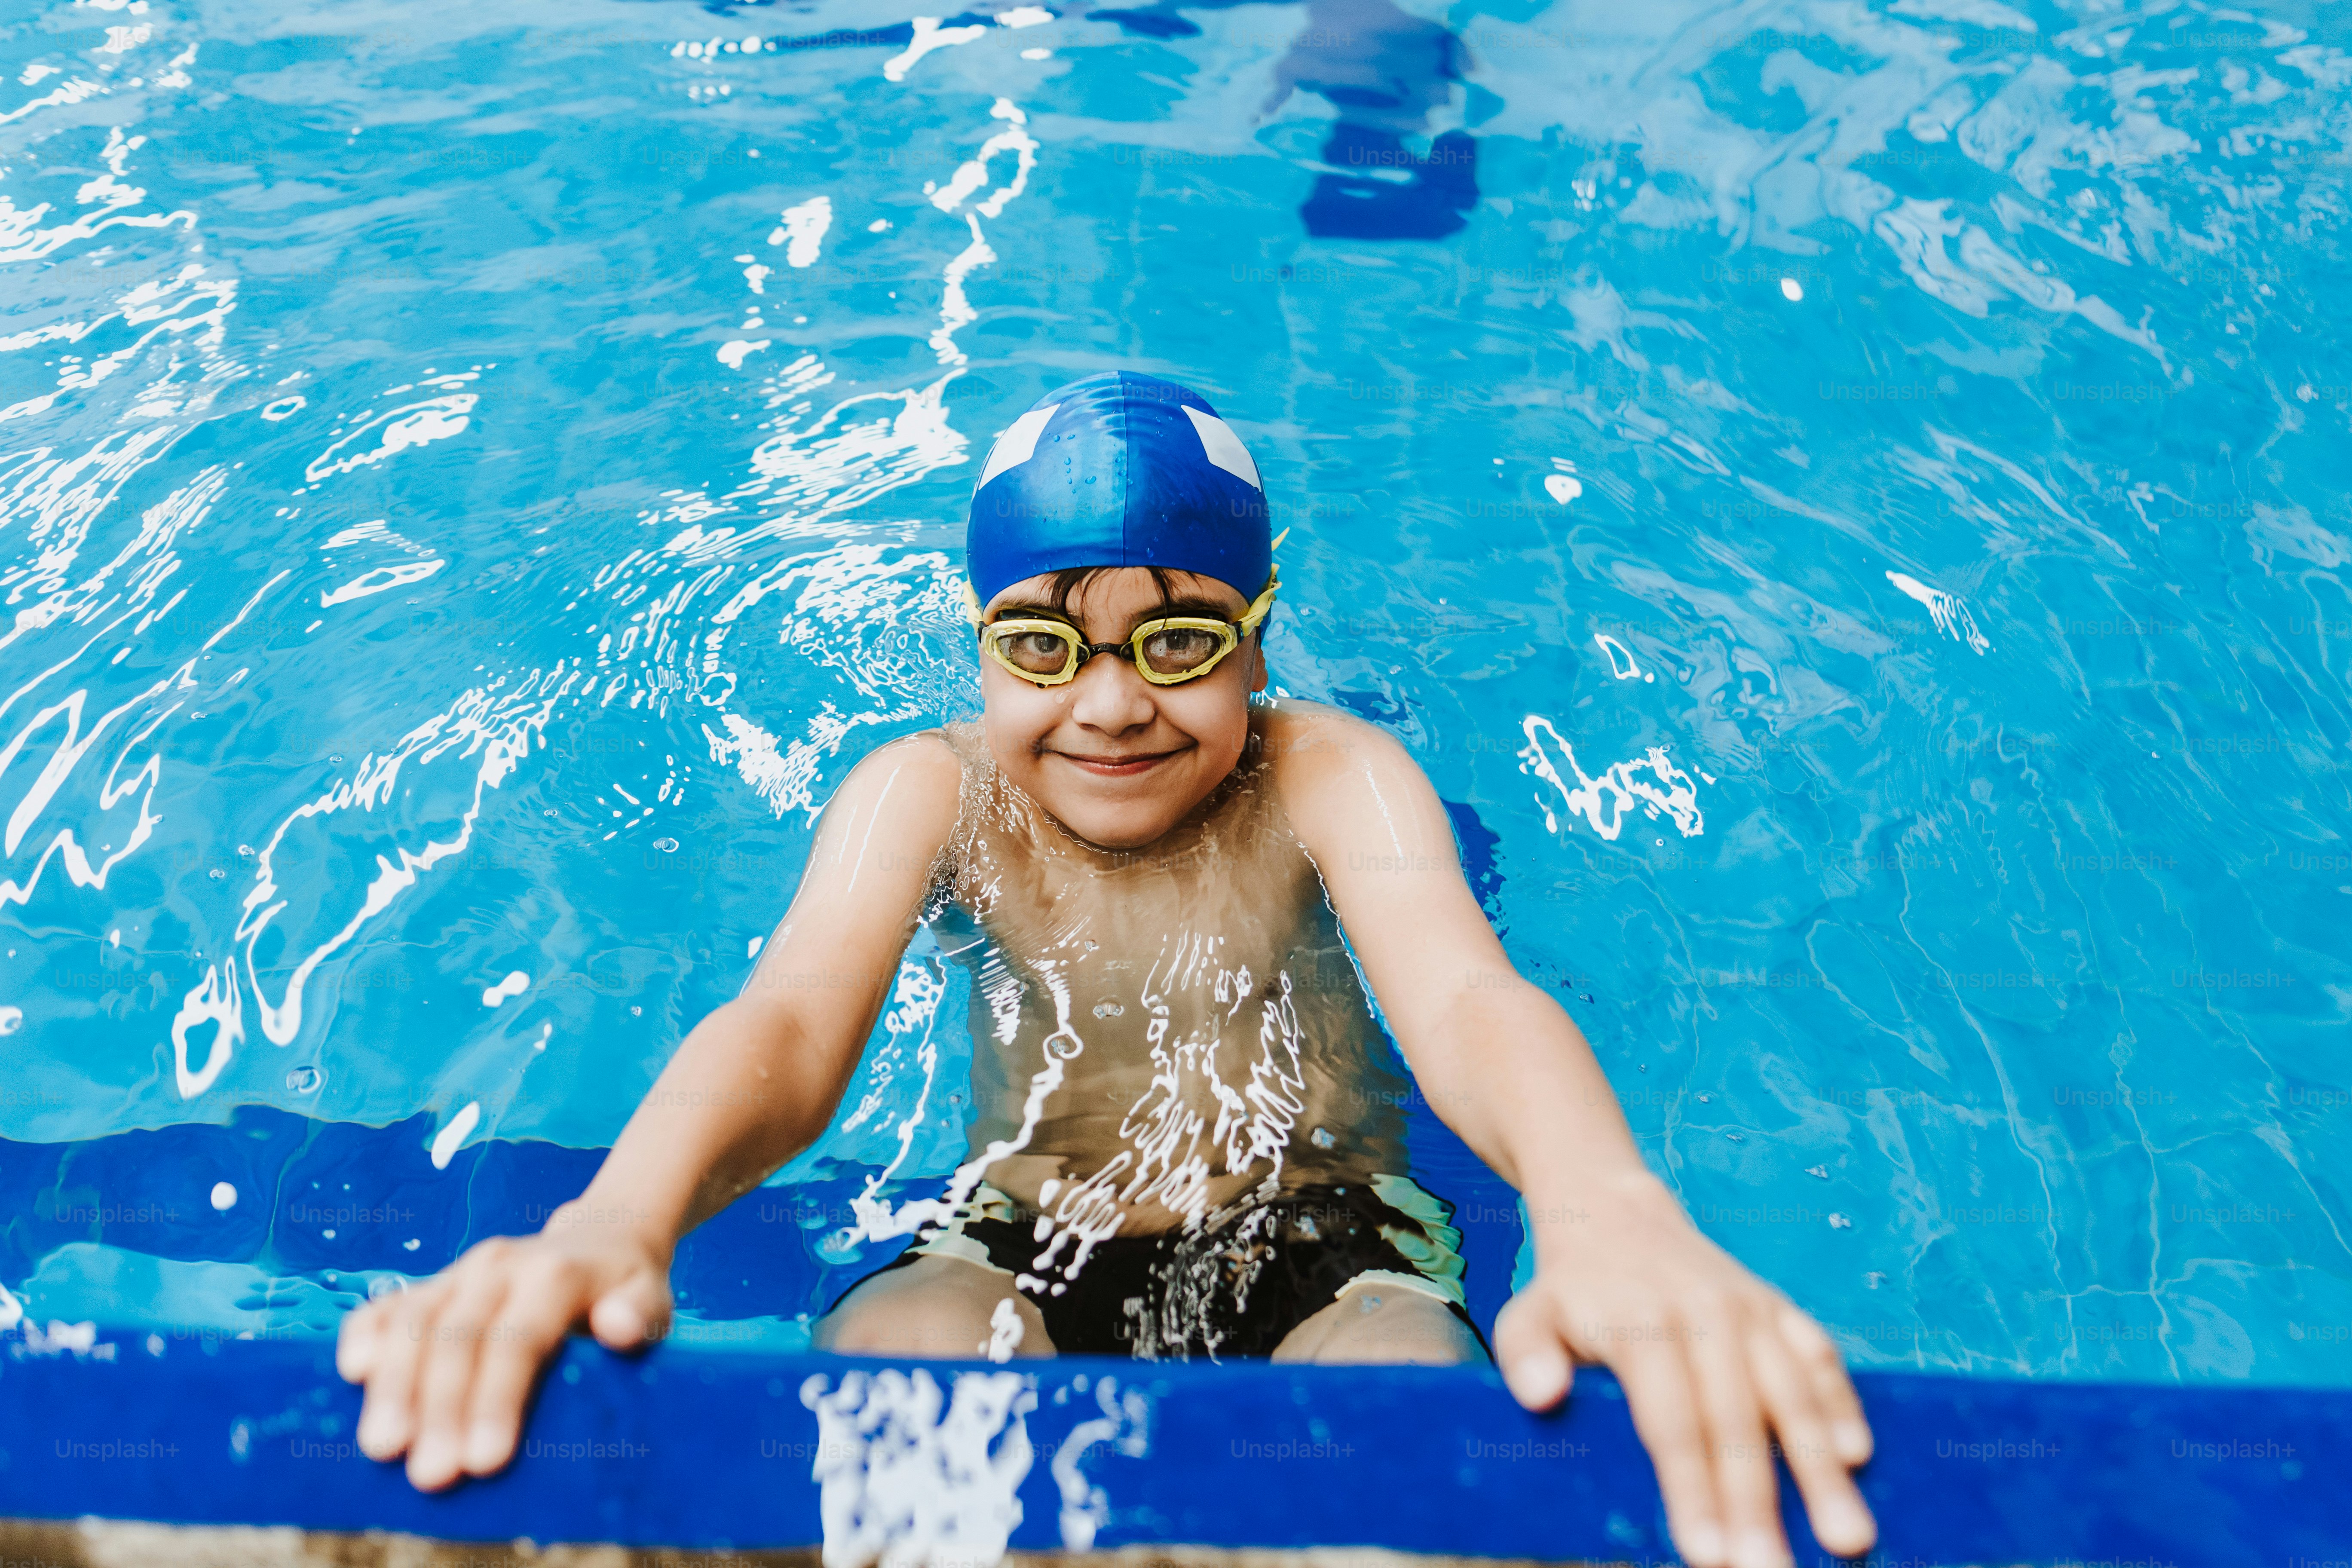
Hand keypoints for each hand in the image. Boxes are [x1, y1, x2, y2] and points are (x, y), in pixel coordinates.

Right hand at [334, 1202, 671, 1490]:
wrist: (602, 1239)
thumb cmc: (627, 1287)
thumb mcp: (651, 1298)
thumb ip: (639, 1314)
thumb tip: (618, 1329)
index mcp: (555, 1274)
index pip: (518, 1340)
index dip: (497, 1400)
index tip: (485, 1462)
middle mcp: (500, 1266)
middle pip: (458, 1338)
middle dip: (440, 1410)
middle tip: (431, 1474)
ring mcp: (462, 1271)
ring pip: (415, 1323)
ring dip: (394, 1386)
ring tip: (382, 1447)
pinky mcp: (435, 1282)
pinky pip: (389, 1304)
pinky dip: (366, 1334)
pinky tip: (352, 1374)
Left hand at [1492, 1180, 1875, 1567]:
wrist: (1614, 1214)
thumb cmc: (1571, 1289)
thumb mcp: (1528, 1310)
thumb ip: (1525, 1351)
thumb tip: (1540, 1396)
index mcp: (1640, 1323)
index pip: (1670, 1421)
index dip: (1690, 1489)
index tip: (1707, 1555)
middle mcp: (1703, 1313)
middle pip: (1736, 1419)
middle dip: (1758, 1502)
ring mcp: (1748, 1308)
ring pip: (1792, 1391)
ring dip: (1819, 1467)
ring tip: (1847, 1538)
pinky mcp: (1778, 1305)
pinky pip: (1819, 1353)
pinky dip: (1841, 1402)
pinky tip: (1857, 1456)